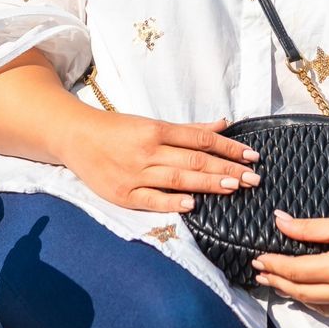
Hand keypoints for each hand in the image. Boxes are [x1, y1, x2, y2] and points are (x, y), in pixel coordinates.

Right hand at [59, 113, 261, 213]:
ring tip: (234, 187)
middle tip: (253, 178)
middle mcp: (148, 150)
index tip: (251, 157)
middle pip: (194, 159)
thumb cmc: (118, 130)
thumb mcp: (153, 123)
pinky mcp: (123, 194)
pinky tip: (193, 204)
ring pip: (178, 179)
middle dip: (226, 169)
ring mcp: (135, 173)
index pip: (200, 138)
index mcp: (157, 130)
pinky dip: (172, 202)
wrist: (75, 137)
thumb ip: (190, 128)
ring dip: (208, 183)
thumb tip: (224, 123)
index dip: (228, 147)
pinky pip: (151, 200)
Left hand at [251, 205, 328, 326]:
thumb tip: (278, 221)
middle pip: (302, 294)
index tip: (258, 259)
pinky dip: (328, 306)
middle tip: (261, 274)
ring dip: (300, 297)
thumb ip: (309, 228)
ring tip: (284, 285)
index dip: (273, 266)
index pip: (294, 272)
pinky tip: (319, 296)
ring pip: (322, 309)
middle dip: (278, 283)